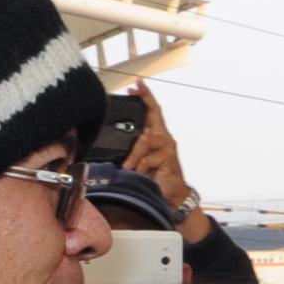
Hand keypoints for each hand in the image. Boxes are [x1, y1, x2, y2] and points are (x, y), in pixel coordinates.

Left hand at [122, 85, 214, 241]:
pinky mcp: (169, 157)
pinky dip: (139, 167)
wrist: (172, 198)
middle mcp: (163, 139)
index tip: (137, 85)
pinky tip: (136, 174)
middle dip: (144, 100)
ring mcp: (167, 146)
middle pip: (153, 115)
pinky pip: (148, 157)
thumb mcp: (138, 165)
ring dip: (133, 155)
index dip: (145, 97)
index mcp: (155, 139)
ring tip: (127, 167)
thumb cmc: (155, 181)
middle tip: (134, 90)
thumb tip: (111, 150)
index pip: (151, 113)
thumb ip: (129, 154)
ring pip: (144, 140)